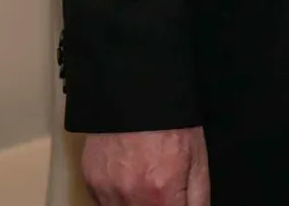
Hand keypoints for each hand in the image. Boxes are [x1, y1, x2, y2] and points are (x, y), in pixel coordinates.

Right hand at [82, 128, 209, 205]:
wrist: (136, 93)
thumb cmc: (171, 122)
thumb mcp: (197, 158)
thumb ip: (198, 197)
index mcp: (162, 193)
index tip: (175, 200)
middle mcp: (131, 197)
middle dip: (157, 204)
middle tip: (161, 191)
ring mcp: (107, 192)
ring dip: (136, 203)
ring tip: (146, 183)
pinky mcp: (91, 182)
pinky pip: (104, 203)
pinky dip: (116, 199)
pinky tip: (128, 179)